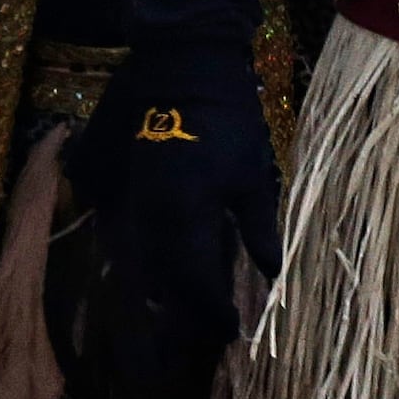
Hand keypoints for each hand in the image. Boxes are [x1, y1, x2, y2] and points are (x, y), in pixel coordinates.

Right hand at [71, 45, 280, 363]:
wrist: (184, 67)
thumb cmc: (229, 120)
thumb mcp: (252, 176)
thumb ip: (258, 229)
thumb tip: (271, 273)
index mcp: (186, 215)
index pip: (195, 282)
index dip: (212, 312)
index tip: (232, 330)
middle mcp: (152, 215)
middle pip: (163, 282)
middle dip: (186, 312)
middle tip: (210, 331)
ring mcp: (135, 199)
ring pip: (144, 263)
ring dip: (166, 291)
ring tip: (188, 311)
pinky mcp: (127, 185)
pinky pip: (135, 238)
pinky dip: (152, 262)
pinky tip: (167, 272)